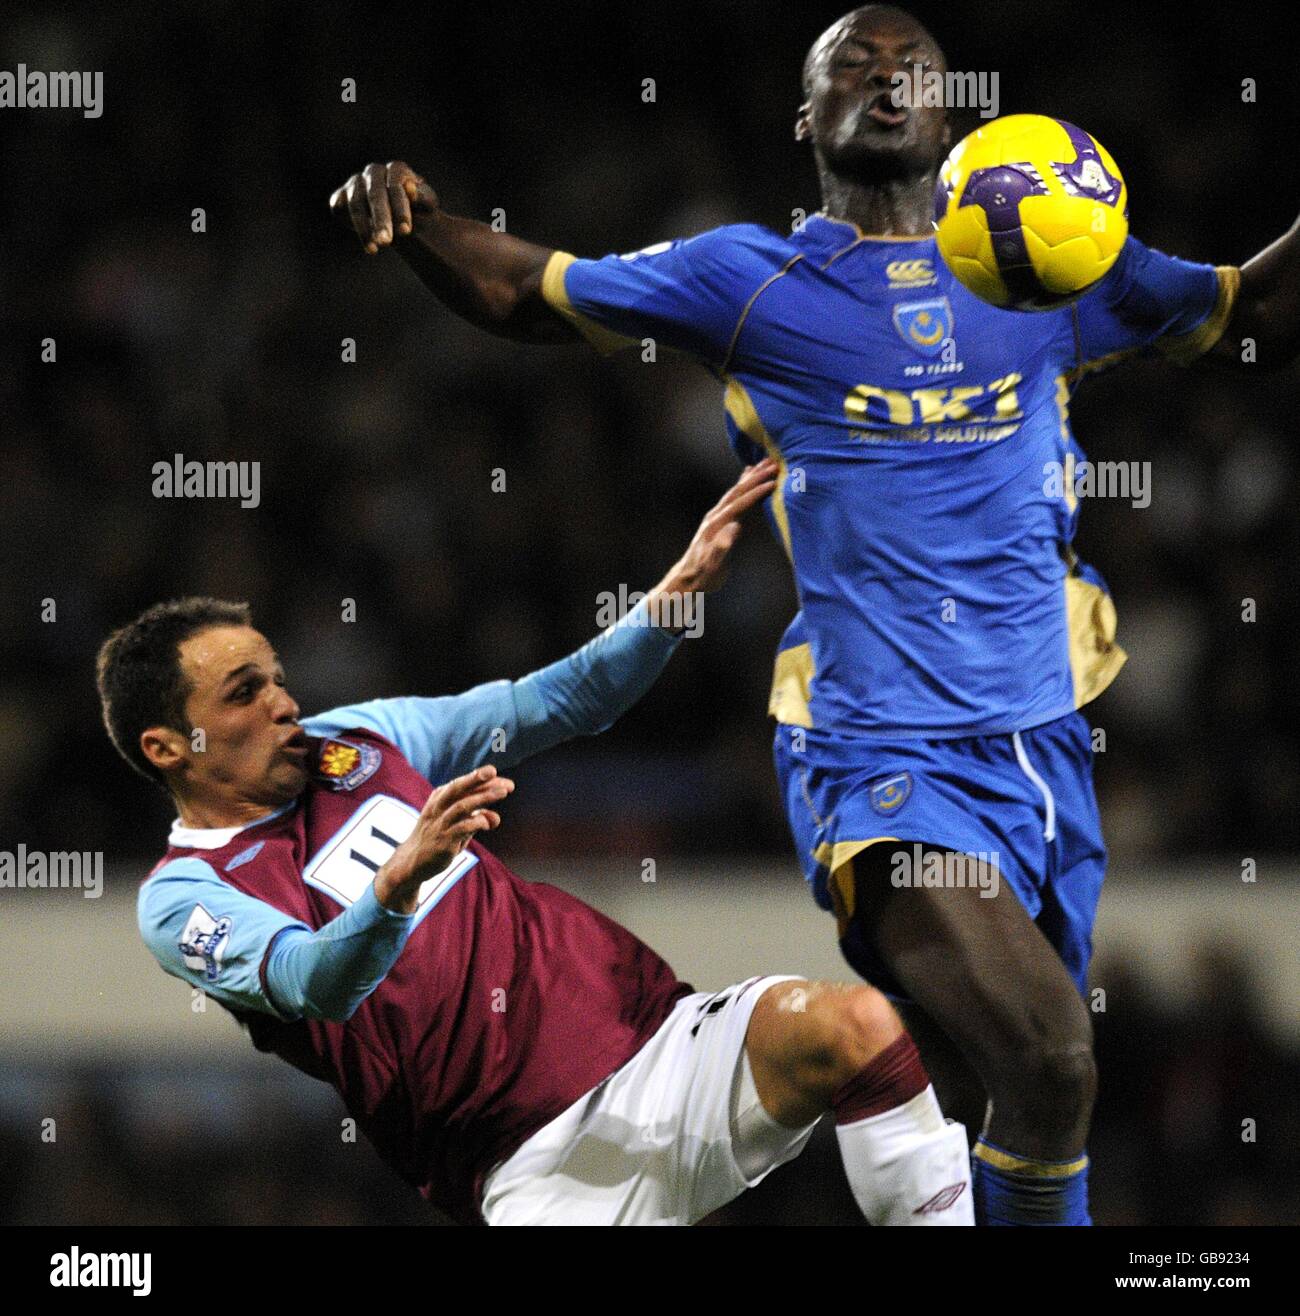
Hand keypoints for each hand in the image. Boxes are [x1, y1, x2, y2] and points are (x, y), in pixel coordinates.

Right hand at [329, 160, 439, 253]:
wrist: (400, 214)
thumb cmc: (418, 208)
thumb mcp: (427, 205)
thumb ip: (423, 198)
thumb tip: (410, 189)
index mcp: (396, 169)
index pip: (396, 187)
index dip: (400, 210)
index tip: (405, 232)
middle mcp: (374, 172)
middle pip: (375, 195)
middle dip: (380, 220)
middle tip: (386, 242)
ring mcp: (356, 182)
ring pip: (356, 204)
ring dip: (364, 228)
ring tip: (375, 250)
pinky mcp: (340, 195)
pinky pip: (340, 207)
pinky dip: (350, 225)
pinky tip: (367, 244)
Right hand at [375, 765, 513, 913]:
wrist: (411, 863)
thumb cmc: (438, 839)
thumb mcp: (457, 825)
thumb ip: (475, 818)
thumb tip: (495, 817)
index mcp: (439, 799)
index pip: (462, 784)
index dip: (482, 780)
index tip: (506, 782)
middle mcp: (438, 808)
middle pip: (457, 788)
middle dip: (476, 778)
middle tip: (493, 771)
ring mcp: (439, 824)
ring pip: (461, 806)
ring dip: (483, 797)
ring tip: (503, 793)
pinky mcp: (442, 842)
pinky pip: (461, 828)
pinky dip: (477, 822)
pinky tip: (489, 824)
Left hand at [649, 459, 778, 613]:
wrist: (688, 578)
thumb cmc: (702, 575)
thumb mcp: (712, 566)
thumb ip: (722, 547)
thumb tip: (735, 527)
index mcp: (715, 525)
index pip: (739, 504)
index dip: (755, 493)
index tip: (772, 483)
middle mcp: (714, 516)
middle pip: (737, 492)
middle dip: (755, 477)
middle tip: (774, 464)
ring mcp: (715, 516)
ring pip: (735, 491)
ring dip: (751, 476)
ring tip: (765, 462)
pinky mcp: (718, 519)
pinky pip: (733, 496)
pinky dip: (742, 483)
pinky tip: (748, 474)